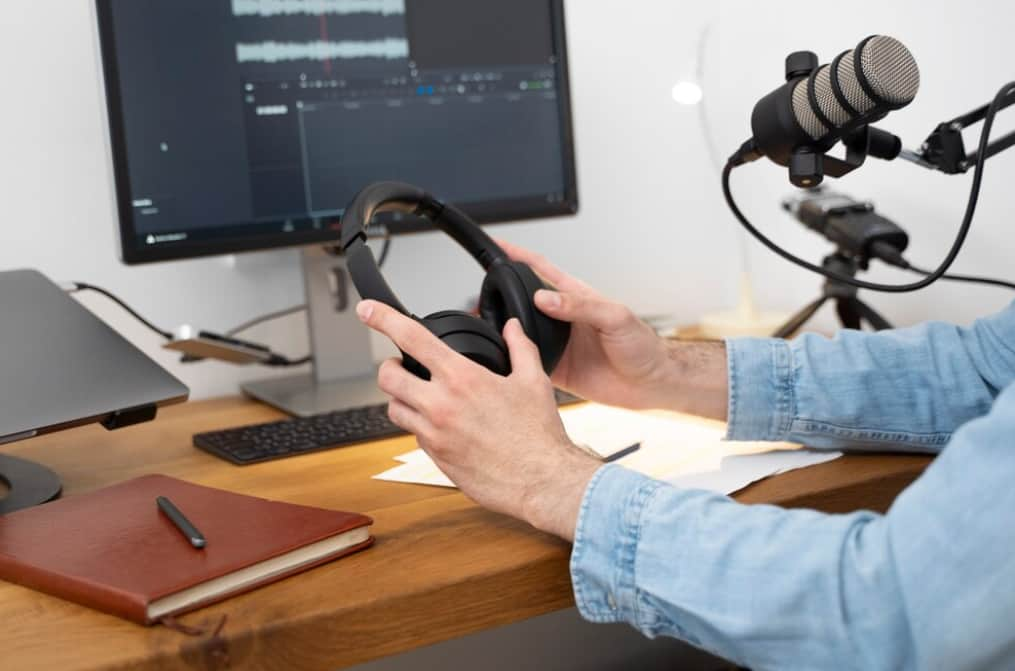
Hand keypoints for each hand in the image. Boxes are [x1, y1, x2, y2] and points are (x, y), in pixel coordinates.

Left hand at [357, 300, 601, 540]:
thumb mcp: (535, 380)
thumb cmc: (539, 433)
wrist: (541, 481)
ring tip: (422, 396)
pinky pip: (414, 436)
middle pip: (387, 377)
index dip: (383, 318)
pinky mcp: (436, 459)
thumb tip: (513, 327)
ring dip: (402, 398)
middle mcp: (441, 405)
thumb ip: (520, 347)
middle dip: (389, 366)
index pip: (412, 338)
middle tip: (401, 365)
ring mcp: (434, 434)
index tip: (367, 310)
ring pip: (394, 409)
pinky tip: (444, 425)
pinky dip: (421, 426)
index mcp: (462, 378)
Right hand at [497, 240, 728, 418]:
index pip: (539, 269)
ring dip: (503, 329)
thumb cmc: (642, 346)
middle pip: (522, 300)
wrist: (651, 383)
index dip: (517, 255)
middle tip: (480, 295)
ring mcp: (557, 343)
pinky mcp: (556, 368)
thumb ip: (579, 306)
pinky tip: (502, 361)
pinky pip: (528, 362)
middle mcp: (562, 318)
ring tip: (483, 326)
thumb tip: (544, 298)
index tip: (496, 244)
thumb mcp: (614, 317)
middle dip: (499, 294)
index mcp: (575, 297)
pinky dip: (513, 360)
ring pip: (521, 331)